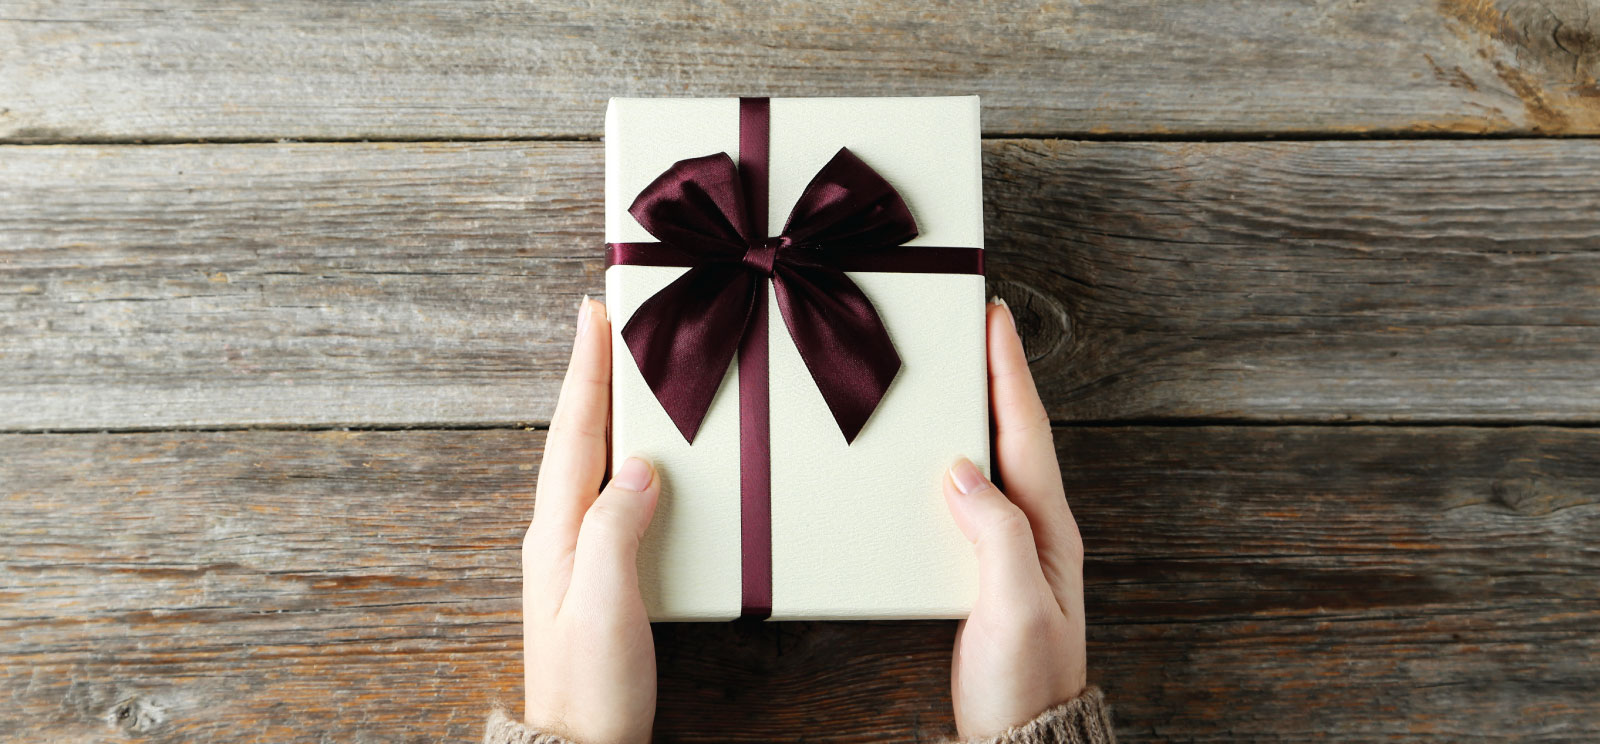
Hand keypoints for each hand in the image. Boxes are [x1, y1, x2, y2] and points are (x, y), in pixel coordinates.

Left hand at [521, 297, 658, 743]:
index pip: (575, 433)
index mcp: (558, 532)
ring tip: (628, 377)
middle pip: (578, 439)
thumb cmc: (592, 685)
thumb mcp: (605, 601)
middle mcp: (561, 536)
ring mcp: (578, 557)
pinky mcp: (601, 579)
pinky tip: (644, 463)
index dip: (586, 372)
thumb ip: (617, 528)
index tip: (594, 315)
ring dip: (609, 416)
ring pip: (593, 465)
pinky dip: (625, 463)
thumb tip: (640, 467)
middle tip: (611, 328)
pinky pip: (611, 499)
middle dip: (595, 379)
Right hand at [944, 298, 1087, 738]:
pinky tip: (930, 462)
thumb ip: (994, 534)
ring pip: (993, 462)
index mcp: (1047, 528)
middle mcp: (1035, 530)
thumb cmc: (1025, 682)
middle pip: (1013, 435)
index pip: (1026, 431)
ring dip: (974, 416)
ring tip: (947, 380)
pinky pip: (970, 499)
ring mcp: (1012, 550)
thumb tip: (962, 471)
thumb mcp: (1013, 606)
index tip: (994, 319)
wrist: (1023, 741)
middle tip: (969, 331)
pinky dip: (952, 464)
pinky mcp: (984, 572)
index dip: (1009, 372)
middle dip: (994, 378)